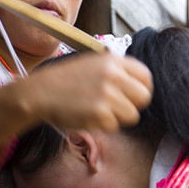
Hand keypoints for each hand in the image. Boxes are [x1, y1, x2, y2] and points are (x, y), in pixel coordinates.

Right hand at [20, 52, 151, 133]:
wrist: (42, 92)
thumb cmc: (66, 81)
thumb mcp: (93, 64)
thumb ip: (117, 71)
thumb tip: (138, 86)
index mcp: (113, 61)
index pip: (146, 77)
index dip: (141, 89)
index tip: (132, 96)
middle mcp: (114, 76)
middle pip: (144, 98)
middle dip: (133, 106)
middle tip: (117, 107)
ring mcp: (107, 95)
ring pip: (132, 116)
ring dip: (118, 118)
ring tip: (99, 111)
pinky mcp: (100, 114)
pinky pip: (114, 126)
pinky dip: (103, 126)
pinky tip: (89, 116)